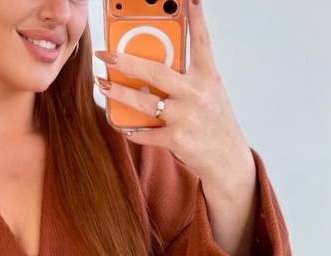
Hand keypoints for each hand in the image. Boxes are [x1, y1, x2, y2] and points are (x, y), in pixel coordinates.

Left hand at [94, 0, 254, 190]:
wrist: (228, 162)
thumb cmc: (214, 125)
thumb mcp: (208, 95)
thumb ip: (186, 81)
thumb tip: (149, 73)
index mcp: (208, 77)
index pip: (201, 41)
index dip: (195, 18)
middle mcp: (197, 93)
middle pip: (156, 71)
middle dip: (127, 61)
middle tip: (106, 53)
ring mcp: (186, 116)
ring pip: (144, 101)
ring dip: (118, 93)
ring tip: (101, 84)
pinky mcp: (177, 139)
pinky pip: (147, 132)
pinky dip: (133, 130)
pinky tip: (124, 126)